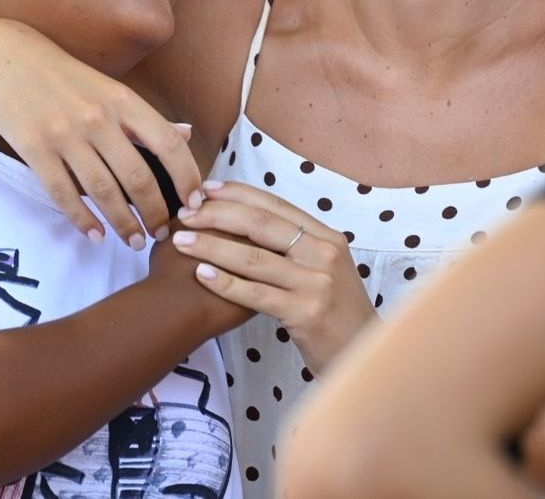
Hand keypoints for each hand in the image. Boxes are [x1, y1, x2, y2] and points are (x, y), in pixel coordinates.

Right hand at [0, 21, 202, 247]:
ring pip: (103, 191)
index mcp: (122, 100)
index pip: (167, 143)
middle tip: (162, 234)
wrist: (4, 57)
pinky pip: (63, 193)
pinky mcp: (34, 149)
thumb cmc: (62, 75)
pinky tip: (95, 234)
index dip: (187, 176)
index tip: (195, 202)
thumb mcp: (109, 87)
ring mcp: (64, 135)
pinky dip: (82, 218)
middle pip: (138, 176)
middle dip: (155, 213)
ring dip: (123, 223)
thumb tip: (186, 134)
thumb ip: (145, 117)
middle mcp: (97, 118)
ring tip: (134, 242)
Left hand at [169, 180, 377, 373]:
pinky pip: (257, 294)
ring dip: (212, 246)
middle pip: (262, 223)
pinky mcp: (306, 313)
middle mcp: (324, 254)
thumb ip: (296, 245)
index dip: (238, 194)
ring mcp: (317, 283)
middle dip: (217, 214)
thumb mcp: (324, 269)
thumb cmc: (334, 312)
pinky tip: (201, 275)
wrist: (362, 354)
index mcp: (327, 237)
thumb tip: (251, 219)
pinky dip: (226, 283)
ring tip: (182, 241)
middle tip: (186, 213)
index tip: (206, 189)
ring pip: (254, 257)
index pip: (275, 205)